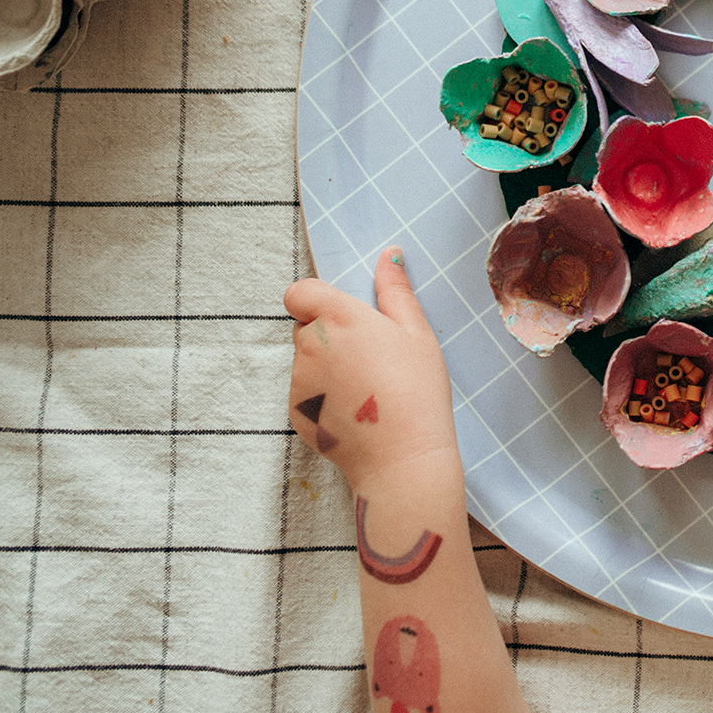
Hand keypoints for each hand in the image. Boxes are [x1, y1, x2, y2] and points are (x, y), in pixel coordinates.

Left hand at [286, 248, 461, 493]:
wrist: (401, 458)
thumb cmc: (417, 389)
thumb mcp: (417, 333)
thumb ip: (396, 291)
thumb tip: (388, 254)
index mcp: (338, 318)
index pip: (299, 292)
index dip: (315, 298)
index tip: (342, 315)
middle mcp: (309, 345)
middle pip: (306, 327)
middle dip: (329, 334)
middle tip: (369, 356)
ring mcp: (298, 381)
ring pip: (306, 361)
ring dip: (327, 366)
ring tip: (367, 388)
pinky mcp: (295, 411)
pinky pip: (305, 392)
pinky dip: (324, 396)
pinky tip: (356, 410)